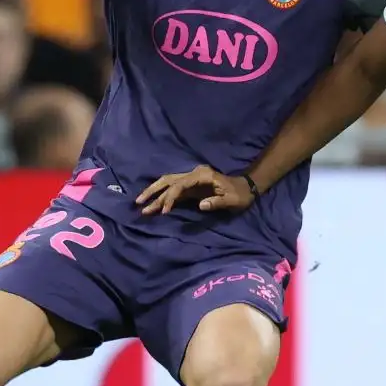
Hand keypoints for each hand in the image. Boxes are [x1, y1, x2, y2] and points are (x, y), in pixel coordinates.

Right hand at [136, 165, 253, 214]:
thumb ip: (216, 202)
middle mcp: (194, 174)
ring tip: (140, 203)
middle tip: (138, 202)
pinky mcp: (191, 188)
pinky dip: (163, 197)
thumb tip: (200, 206)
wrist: (246, 189)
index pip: (180, 185)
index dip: (170, 197)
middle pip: (168, 180)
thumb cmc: (240, 195)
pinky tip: (153, 205)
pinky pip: (173, 190)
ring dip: (154, 192)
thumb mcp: (231, 201)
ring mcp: (191, 180)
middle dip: (153, 191)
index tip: (164, 211)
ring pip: (168, 183)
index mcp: (202, 175)